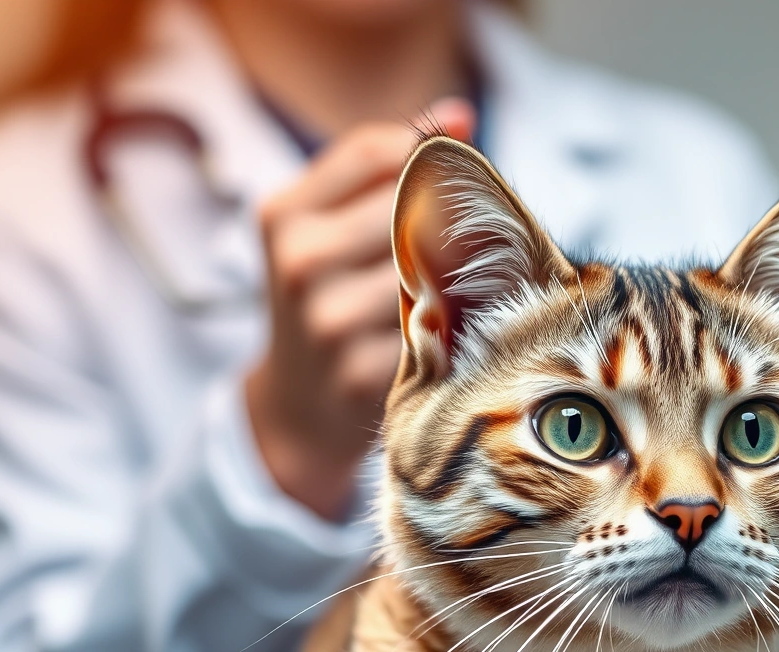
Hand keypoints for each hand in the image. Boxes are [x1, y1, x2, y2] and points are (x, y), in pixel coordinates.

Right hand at [243, 99, 474, 520]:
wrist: (297, 410)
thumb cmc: (328, 299)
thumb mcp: (328, 229)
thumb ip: (385, 168)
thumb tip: (458, 114)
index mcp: (284, 215)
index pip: (381, 151)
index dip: (436, 153)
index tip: (463, 171)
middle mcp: (300, 263)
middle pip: (419, 205)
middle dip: (464, 214)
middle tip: (494, 231)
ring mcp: (332, 321)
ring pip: (441, 267)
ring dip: (479, 269)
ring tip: (491, 278)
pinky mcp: (368, 374)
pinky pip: (445, 326)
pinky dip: (470, 320)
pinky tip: (476, 323)